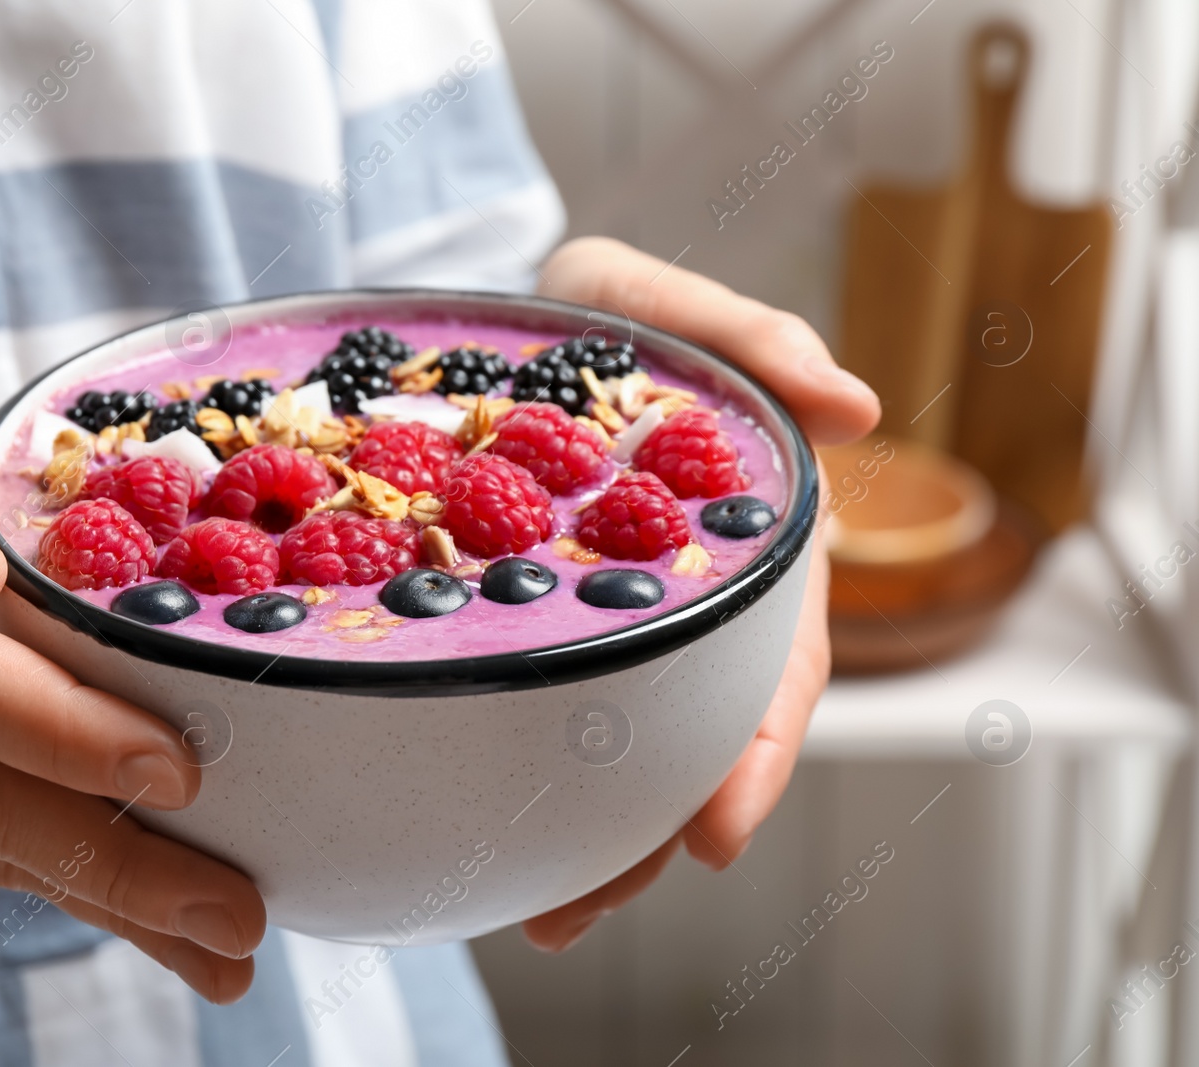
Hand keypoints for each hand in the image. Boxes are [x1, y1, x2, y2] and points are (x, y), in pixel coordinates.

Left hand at [522, 237, 879, 950]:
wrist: (487, 318)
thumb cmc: (589, 308)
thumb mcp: (654, 302)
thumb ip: (750, 338)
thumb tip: (855, 406)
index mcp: (745, 534)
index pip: (772, 659)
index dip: (753, 751)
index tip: (715, 833)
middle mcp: (690, 591)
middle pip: (694, 729)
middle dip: (653, 824)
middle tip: (586, 904)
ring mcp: (617, 614)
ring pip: (624, 738)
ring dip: (594, 830)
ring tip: (544, 912)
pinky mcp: (542, 620)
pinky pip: (548, 706)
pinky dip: (530, 770)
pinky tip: (496, 831)